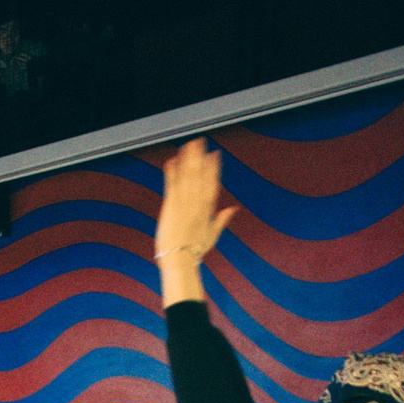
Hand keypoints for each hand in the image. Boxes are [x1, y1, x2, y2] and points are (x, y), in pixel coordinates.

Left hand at [155, 139, 239, 272]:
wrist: (179, 261)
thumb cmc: (194, 251)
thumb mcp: (211, 235)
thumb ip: (222, 220)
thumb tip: (233, 209)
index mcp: (208, 210)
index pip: (212, 183)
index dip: (213, 168)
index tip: (215, 154)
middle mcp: (198, 204)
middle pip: (201, 175)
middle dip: (200, 157)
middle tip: (200, 141)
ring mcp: (184, 204)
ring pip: (188, 176)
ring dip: (188, 159)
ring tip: (188, 145)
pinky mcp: (170, 206)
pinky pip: (172, 185)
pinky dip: (172, 172)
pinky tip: (172, 160)